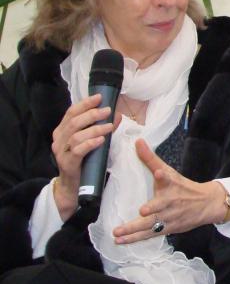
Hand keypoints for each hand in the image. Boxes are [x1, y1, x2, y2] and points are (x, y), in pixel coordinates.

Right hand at [50, 93, 120, 219]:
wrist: (73, 186)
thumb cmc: (84, 161)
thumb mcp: (92, 141)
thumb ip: (102, 128)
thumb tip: (117, 114)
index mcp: (62, 131)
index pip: (71, 112)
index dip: (85, 103)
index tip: (100, 97)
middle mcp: (59, 139)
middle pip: (74, 122)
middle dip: (92, 114)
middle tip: (108, 110)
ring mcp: (61, 152)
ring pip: (76, 135)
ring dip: (95, 129)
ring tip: (109, 126)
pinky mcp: (67, 164)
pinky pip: (77, 151)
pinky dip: (90, 143)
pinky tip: (101, 140)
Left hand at [112, 139, 227, 243]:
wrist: (206, 204)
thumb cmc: (183, 187)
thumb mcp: (169, 171)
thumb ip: (150, 158)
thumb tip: (137, 141)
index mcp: (171, 184)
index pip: (167, 178)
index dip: (163, 175)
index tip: (159, 173)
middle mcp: (171, 201)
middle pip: (160, 205)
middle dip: (152, 208)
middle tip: (143, 210)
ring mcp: (170, 217)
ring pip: (151, 225)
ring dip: (134, 230)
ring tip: (117, 233)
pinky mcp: (168, 228)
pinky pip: (149, 235)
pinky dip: (135, 239)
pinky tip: (121, 241)